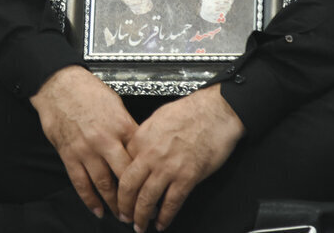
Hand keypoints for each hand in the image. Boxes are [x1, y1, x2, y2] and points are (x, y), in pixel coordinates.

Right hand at [30, 65, 136, 218]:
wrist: (59, 84)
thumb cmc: (88, 91)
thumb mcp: (117, 105)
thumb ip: (127, 128)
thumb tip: (139, 147)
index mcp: (122, 126)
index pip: (140, 157)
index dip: (148, 175)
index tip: (154, 188)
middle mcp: (106, 140)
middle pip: (125, 176)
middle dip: (134, 197)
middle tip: (140, 211)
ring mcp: (86, 149)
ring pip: (103, 184)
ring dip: (113, 203)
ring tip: (121, 215)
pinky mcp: (69, 154)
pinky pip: (80, 182)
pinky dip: (89, 199)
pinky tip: (96, 209)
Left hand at [118, 87, 244, 231]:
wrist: (215, 111)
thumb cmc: (189, 112)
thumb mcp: (156, 119)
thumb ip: (144, 139)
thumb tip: (137, 152)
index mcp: (140, 139)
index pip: (121, 167)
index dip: (118, 184)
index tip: (119, 193)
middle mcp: (150, 155)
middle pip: (128, 187)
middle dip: (123, 206)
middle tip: (122, 216)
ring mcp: (168, 167)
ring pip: (147, 199)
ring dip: (141, 216)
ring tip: (139, 226)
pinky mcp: (187, 177)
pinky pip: (172, 203)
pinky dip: (165, 217)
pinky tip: (162, 224)